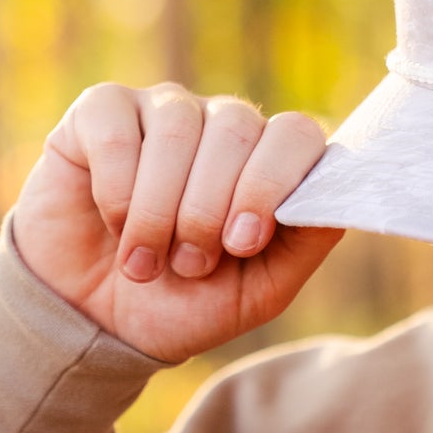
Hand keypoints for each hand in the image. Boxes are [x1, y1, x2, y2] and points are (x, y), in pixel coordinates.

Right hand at [11, 84, 343, 362]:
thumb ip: (306, 240)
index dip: (272, 183)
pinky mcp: (102, 112)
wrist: (100, 322)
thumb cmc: (187, 302)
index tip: (243, 242)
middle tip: (190, 264)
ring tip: (146, 263)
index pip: (297, 134)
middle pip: (238, 128)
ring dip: (160, 210)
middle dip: (209, 210)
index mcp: (269, 160)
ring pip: (178, 127)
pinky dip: (116, 189)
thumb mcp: (261, 290)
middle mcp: (222, 124)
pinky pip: (118, 130)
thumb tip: (333, 194)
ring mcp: (164, 110)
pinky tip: (114, 224)